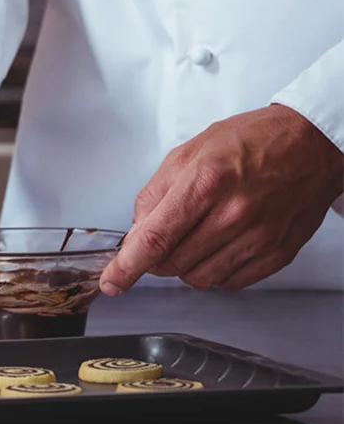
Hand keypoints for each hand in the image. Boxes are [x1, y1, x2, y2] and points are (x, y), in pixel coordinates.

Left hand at [100, 105, 343, 294]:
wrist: (309, 144)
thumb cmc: (250, 141)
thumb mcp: (189, 151)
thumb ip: (156, 192)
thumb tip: (135, 229)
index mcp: (205, 182)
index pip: (155, 238)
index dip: (127, 266)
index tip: (112, 282)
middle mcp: (233, 214)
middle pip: (173, 262)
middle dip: (156, 256)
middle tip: (164, 235)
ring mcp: (258, 237)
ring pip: (200, 278)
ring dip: (186, 265)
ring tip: (196, 234)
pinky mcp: (277, 254)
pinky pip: (231, 283)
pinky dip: (216, 270)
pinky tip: (219, 245)